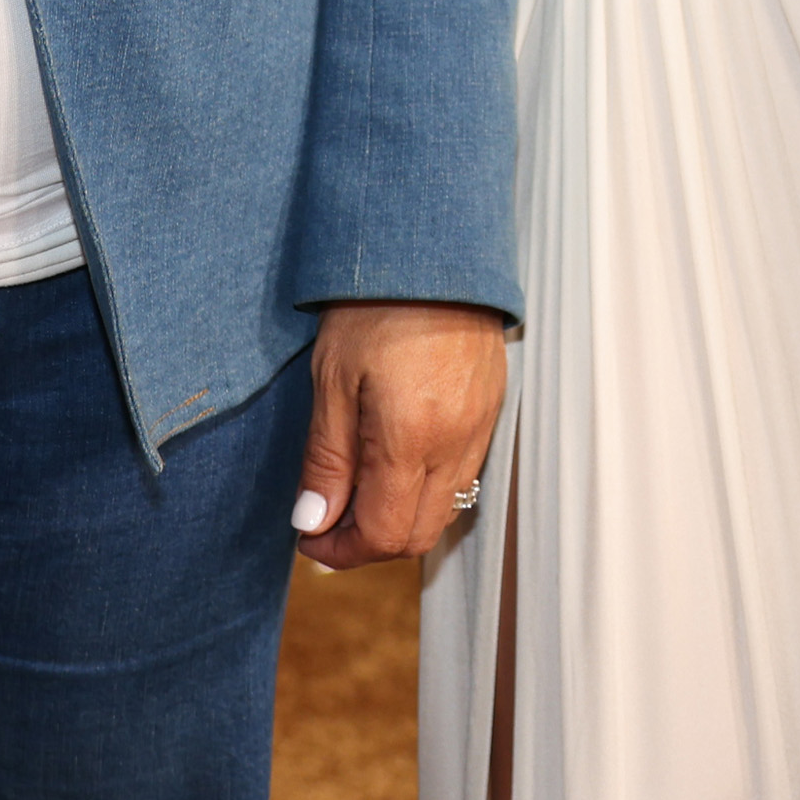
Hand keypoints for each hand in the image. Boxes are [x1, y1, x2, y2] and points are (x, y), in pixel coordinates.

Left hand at [290, 298, 507, 569]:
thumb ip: (326, 458)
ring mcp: (481, 429)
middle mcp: (456, 444)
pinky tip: (395, 457)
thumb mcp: (332, 378)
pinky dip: (426, 488)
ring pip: (445, 511)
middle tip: (328, 516)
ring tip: (359, 485)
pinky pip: (463, 476)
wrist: (435, 249)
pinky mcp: (492, 411)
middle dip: (369, 542)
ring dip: (400, 516)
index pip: (381, 534)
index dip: (339, 551)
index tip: (307, 536)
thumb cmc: (375, 305)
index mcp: (411, 438)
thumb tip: (312, 522)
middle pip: (418, 536)